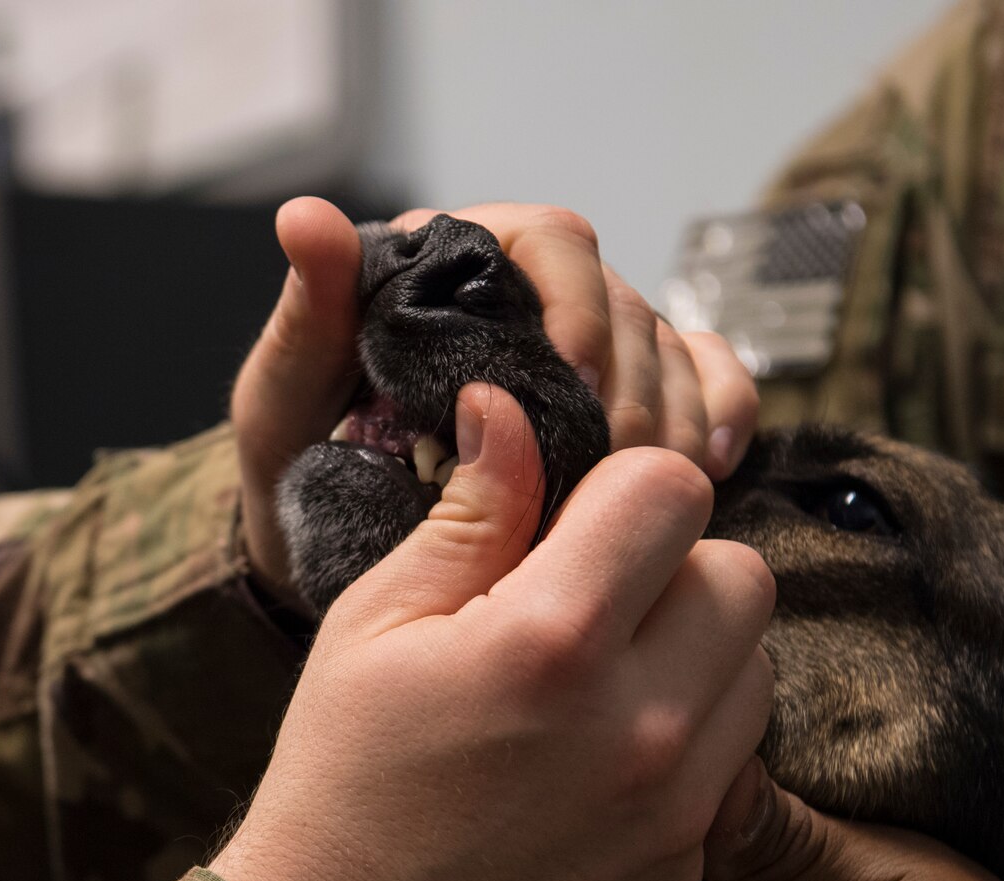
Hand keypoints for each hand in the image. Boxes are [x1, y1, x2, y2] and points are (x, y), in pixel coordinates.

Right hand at [211, 386, 774, 880]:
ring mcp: (674, 810)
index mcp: (551, 641)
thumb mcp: (377, 622)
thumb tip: (514, 407)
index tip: (572, 524)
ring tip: (597, 688)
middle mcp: (639, 724)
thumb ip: (472, 511)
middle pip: (741, 574)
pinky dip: (686, 746)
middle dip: (673, 569)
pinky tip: (595, 769)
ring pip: (757, 667)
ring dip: (694, 654)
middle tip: (590, 607)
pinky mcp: (685, 870)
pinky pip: (733, 764)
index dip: (618, 489)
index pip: (671, 487)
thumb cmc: (341, 775)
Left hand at [231, 197, 759, 603]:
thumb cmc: (297, 456)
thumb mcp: (283, 390)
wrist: (321, 542)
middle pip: (623, 304)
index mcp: (460, 263)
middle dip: (629, 385)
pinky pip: (703, 382)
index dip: (577, 306)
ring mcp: (589, 344)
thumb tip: (303, 216)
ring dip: (675, 414)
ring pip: (669, 348)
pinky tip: (716, 462)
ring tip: (658, 487)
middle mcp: (533, 292)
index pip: (551, 241)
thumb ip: (308, 310)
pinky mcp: (626, 399)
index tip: (572, 381)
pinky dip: (721, 411)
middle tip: (612, 465)